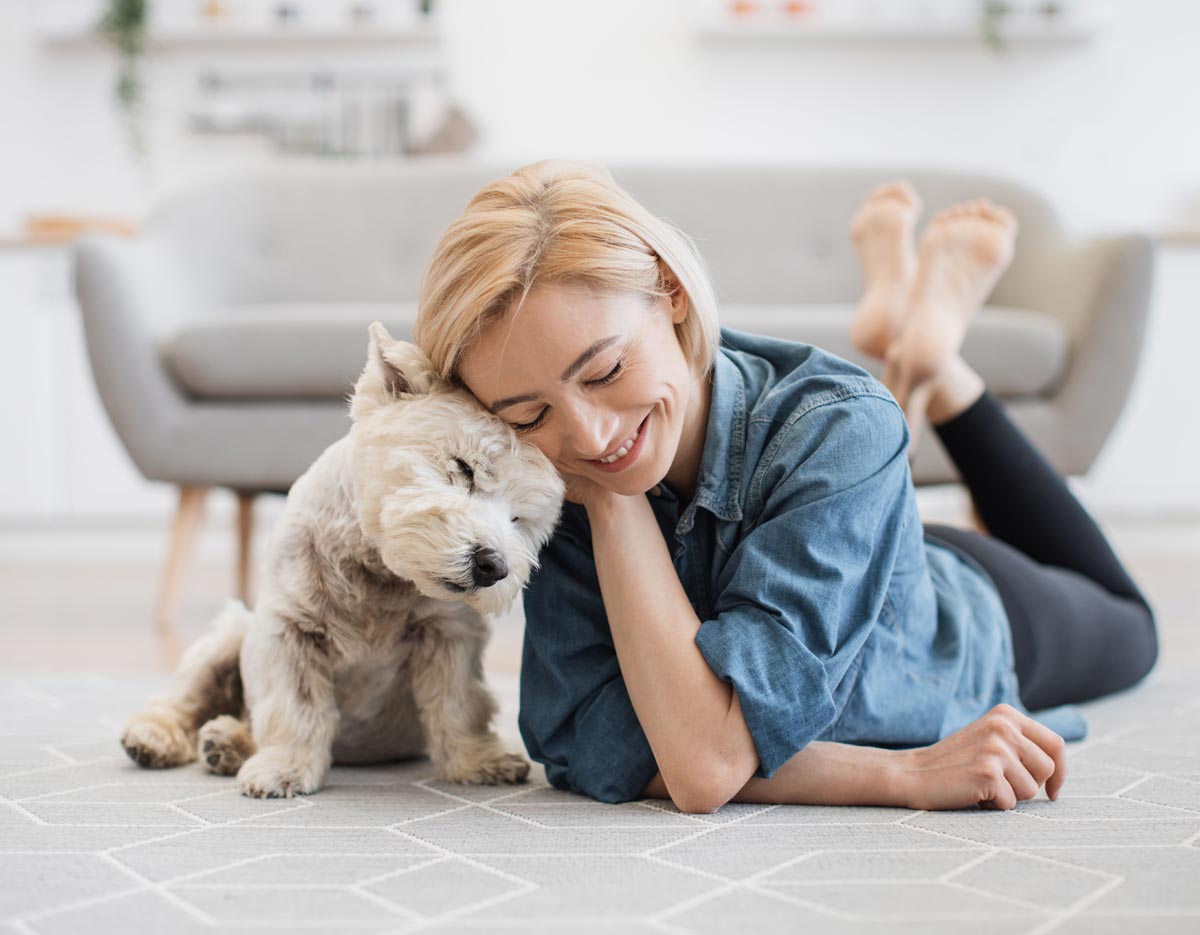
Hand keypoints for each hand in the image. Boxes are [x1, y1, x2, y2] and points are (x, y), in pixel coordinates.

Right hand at [896, 704, 1067, 810]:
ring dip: (1010, 796)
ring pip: (1031, 790)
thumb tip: (1059, 766)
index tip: (1053, 790)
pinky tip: (972, 793)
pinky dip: (993, 806)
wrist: (912, 774)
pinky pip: (1011, 803)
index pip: (1056, 744)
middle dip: (1029, 785)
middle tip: (999, 785)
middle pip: (1047, 769)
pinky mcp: (988, 772)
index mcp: (1006, 714)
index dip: (1060, 771)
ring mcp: (995, 748)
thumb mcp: (989, 740)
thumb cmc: (954, 764)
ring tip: (981, 786)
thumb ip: (1020, 743)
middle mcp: (1003, 727)